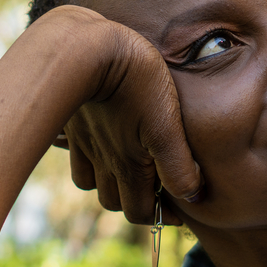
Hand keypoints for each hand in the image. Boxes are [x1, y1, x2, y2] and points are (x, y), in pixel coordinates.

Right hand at [53, 7, 203, 222]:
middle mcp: (104, 163)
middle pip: (117, 203)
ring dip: (116, 187)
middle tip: (162, 191)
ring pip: (96, 186)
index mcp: (129, 168)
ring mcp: (86, 146)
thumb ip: (178, 166)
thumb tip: (192, 198)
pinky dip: (94, 168)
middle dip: (140, 203)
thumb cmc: (136, 83)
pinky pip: (79, 163)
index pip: (141, 213)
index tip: (180, 211)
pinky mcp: (74, 127)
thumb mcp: (167, 127)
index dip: (163, 217)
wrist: (87, 49)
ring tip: (137, 173)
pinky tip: (108, 152)